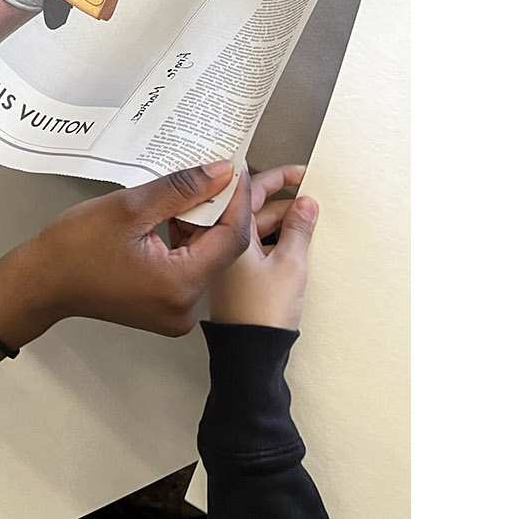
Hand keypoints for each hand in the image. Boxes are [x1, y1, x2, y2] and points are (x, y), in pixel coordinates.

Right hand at [0, 161, 258, 345]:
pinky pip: (188, 268)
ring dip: (199, 222)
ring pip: (205, 257)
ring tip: (186, 188)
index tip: (231, 167)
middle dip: (217, 209)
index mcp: (180, 286)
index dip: (235, 200)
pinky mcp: (165, 308)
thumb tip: (222, 172)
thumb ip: (182, 189)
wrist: (42, 282)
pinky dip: (184, 239)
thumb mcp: (130, 207)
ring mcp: (176, 312)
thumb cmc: (76, 246)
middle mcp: (186, 307)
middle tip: (210, 170)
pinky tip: (172, 213)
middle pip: (221, 250)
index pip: (231, 239)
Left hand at [173, 163, 316, 328]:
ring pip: (252, 226)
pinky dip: (270, 236)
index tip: (299, 172)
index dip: (276, 177)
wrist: (248, 355)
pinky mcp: (231, 273)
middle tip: (308, 191)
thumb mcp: (290, 264)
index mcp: (226, 233)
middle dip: (279, 197)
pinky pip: (250, 244)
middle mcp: (218, 242)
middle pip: (249, 206)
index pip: (248, 190)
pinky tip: (291, 237)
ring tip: (307, 215)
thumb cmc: (261, 314)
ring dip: (277, 217)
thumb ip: (298, 229)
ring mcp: (225, 258)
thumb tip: (305, 205)